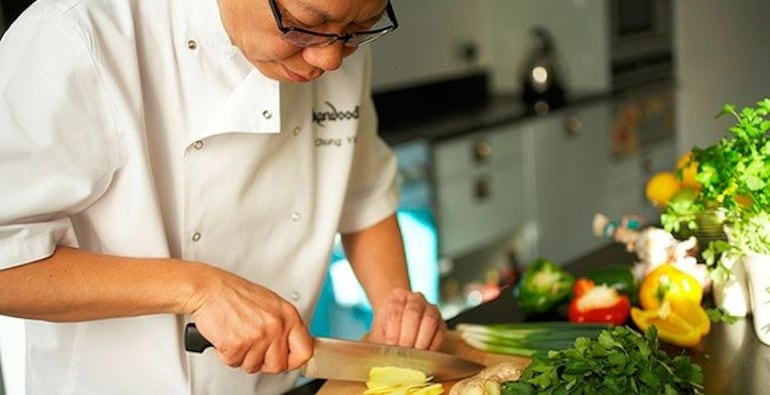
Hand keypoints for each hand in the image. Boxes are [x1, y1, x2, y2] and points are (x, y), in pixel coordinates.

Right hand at [184, 264, 312, 373]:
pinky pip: (234, 363)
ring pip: (254, 366)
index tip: (287, 361)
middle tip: (253, 347)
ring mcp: (258, 336)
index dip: (294, 360)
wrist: (208, 289)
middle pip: (279, 365)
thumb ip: (283, 324)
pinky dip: (227, 354)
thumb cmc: (234, 294)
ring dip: (242, 356)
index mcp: (288, 315)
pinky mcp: (237, 345)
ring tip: (238, 335)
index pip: (305, 350)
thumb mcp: (270, 303)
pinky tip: (227, 336)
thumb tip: (291, 345)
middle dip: (264, 361)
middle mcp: (276, 325)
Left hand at [368, 288, 445, 350]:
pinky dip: (432, 346)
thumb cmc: (387, 329)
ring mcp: (430, 308)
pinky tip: (424, 356)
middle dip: (407, 337)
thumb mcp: (378, 332)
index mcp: (397, 296)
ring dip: (421, 341)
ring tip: (413, 356)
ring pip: (429, 321)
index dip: (393, 331)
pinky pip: (440, 332)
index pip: (395, 310)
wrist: (399, 323)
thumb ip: (378, 341)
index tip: (390, 347)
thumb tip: (381, 357)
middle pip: (413, 313)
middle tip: (403, 354)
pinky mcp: (441, 322)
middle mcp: (415, 298)